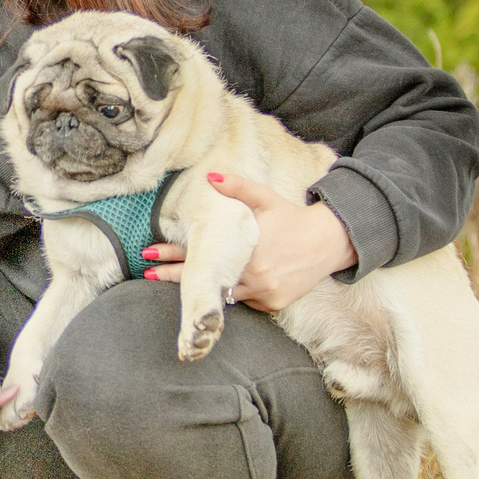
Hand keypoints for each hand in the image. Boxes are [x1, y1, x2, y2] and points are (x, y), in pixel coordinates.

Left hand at [140, 173, 357, 313]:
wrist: (330, 242)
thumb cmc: (293, 218)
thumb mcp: (266, 199)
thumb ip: (237, 187)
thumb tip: (209, 175)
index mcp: (249, 250)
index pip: (203, 255)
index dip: (175, 255)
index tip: (150, 254)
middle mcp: (256, 275)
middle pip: (208, 279)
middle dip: (175, 276)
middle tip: (148, 273)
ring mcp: (265, 292)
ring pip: (225, 295)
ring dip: (204, 289)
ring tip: (178, 283)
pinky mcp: (274, 303)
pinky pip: (247, 302)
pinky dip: (236, 293)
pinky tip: (224, 288)